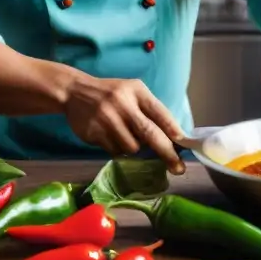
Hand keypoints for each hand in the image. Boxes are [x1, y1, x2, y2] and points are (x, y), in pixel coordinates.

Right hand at [62, 72, 185, 174]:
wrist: (74, 91)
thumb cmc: (112, 93)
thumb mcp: (132, 92)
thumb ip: (150, 110)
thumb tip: (173, 137)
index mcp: (137, 91)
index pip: (160, 113)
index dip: (174, 130)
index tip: (185, 145)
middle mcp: (123, 104)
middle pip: (150, 133)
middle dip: (167, 153)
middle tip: (178, 168)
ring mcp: (107, 119)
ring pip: (132, 147)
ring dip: (134, 147)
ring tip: (124, 134)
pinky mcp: (94, 133)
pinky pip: (115, 151)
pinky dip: (118, 148)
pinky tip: (110, 135)